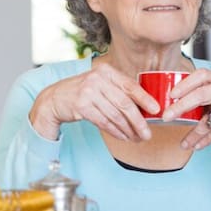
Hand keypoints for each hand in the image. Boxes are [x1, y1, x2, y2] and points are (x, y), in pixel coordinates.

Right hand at [30, 63, 160, 140]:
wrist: (54, 98)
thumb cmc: (82, 92)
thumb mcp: (100, 84)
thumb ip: (118, 90)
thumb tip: (144, 106)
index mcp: (106, 71)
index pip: (130, 85)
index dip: (145, 98)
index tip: (156, 109)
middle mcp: (97, 79)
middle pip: (124, 103)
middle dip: (138, 121)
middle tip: (147, 133)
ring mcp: (88, 93)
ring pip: (115, 116)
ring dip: (128, 130)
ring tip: (137, 138)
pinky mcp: (81, 107)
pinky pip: (104, 123)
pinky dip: (116, 132)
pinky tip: (123, 137)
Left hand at [161, 69, 210, 149]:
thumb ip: (203, 92)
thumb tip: (173, 102)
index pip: (200, 75)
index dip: (184, 84)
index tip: (170, 95)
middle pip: (200, 95)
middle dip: (180, 107)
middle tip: (166, 117)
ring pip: (209, 119)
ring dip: (194, 134)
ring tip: (184, 143)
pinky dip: (206, 140)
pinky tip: (197, 145)